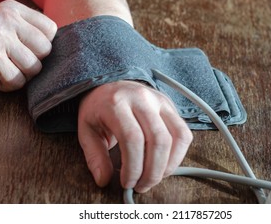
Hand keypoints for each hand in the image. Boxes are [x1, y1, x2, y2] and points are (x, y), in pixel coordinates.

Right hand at [0, 0, 56, 90]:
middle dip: (31, 63)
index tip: (25, 51)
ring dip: (18, 76)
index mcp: (12, 8)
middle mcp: (6, 18)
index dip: (43, 46)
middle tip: (10, 62)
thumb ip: (26, 30)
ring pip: (34, 68)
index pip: (51, 29)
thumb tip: (61, 48)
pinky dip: (5, 86)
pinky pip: (17, 81)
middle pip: (46, 50)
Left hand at [78, 80, 192, 192]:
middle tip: (142, 185)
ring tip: (155, 177)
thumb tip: (104, 180)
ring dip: (169, 164)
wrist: (110, 84)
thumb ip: (94, 156)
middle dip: (152, 171)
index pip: (132, 138)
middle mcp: (142, 99)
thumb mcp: (86, 130)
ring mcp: (160, 100)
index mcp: (116, 103)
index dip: (133, 166)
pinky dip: (179, 154)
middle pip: (158, 140)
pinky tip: (165, 164)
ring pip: (177, 136)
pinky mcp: (170, 106)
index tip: (127, 182)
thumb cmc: (98, 109)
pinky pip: (184, 132)